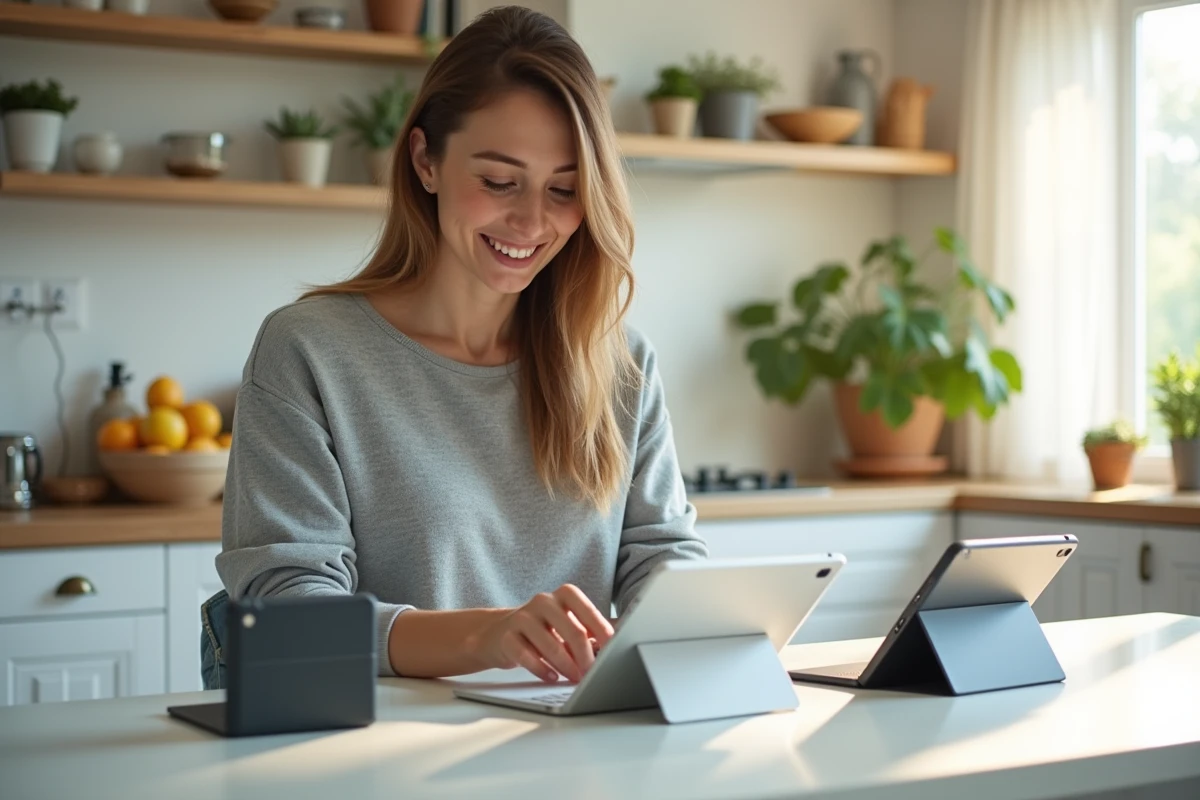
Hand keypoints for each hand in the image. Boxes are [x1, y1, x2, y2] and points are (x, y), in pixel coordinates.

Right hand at [475, 584, 614, 682]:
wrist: (498, 632)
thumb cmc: (543, 630)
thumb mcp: (567, 623)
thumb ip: (590, 630)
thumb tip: (620, 642)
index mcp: (564, 594)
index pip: (588, 611)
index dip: (603, 632)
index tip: (614, 649)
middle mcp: (543, 601)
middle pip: (573, 631)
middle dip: (586, 657)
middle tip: (594, 674)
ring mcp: (522, 617)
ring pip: (550, 645)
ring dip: (567, 666)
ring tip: (576, 679)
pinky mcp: (506, 636)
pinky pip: (526, 656)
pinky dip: (542, 669)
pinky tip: (552, 677)